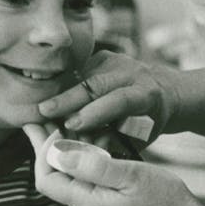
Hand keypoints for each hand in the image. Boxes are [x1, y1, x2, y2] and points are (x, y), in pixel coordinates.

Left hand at [23, 123, 202, 205]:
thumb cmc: (164, 198)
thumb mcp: (132, 175)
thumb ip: (95, 166)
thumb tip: (60, 153)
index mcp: (88, 204)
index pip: (46, 179)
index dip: (43, 152)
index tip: (54, 128)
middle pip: (53, 176)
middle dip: (47, 147)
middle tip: (38, 119)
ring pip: (69, 176)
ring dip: (66, 150)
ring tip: (64, 123)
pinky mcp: (105, 203)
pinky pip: (84, 179)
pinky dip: (82, 158)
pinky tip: (89, 140)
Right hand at [37, 51, 181, 135]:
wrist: (164, 91)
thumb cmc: (149, 121)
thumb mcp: (140, 138)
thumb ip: (115, 144)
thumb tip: (86, 149)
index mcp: (147, 94)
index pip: (120, 100)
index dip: (96, 112)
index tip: (72, 124)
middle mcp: (132, 72)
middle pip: (96, 83)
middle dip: (68, 98)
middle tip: (42, 111)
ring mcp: (116, 61)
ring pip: (82, 75)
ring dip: (60, 91)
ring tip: (40, 107)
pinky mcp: (103, 56)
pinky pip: (78, 70)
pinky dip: (62, 84)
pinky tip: (48, 96)